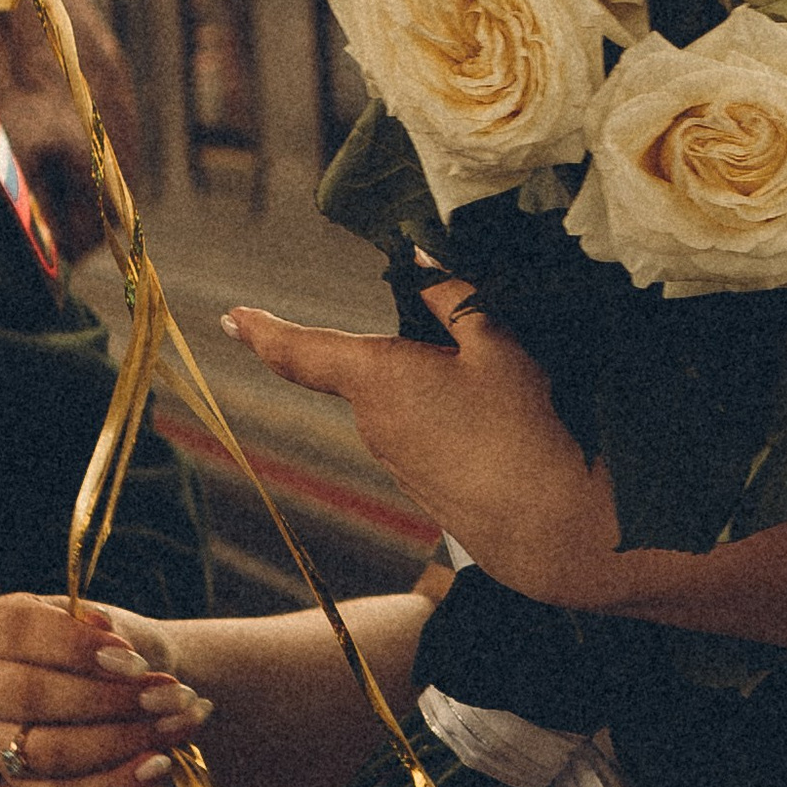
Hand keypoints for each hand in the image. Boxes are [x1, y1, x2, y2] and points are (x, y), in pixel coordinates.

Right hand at [0, 595, 213, 786]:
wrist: (135, 686)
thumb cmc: (116, 647)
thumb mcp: (114, 624)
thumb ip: (106, 627)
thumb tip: (103, 631)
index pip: (17, 631)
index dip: (76, 646)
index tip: (136, 659)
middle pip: (29, 697)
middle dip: (109, 699)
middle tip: (173, 695)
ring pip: (47, 751)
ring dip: (123, 741)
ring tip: (180, 723)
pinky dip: (116, 784)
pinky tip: (160, 763)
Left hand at [229, 281, 625, 608]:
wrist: (553, 528)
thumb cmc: (524, 426)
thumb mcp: (496, 342)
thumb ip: (450, 296)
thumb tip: (417, 258)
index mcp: (378, 377)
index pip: (301, 351)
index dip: (263, 330)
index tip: (233, 316)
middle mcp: (374, 423)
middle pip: (371, 372)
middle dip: (406, 354)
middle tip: (472, 351)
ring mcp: (397, 462)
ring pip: (403, 406)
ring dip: (436, 392)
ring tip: (504, 396)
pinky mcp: (423, 489)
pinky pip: (425, 438)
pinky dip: (452, 425)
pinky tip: (503, 432)